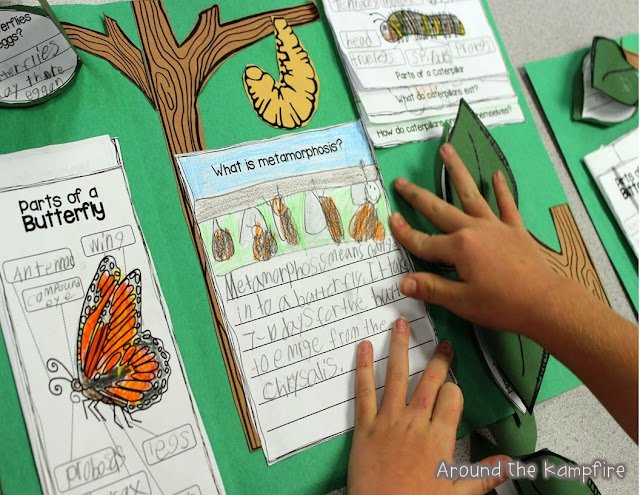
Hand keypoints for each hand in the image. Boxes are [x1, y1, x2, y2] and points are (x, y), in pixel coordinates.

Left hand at [347, 318, 507, 494]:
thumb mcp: (457, 493)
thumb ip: (484, 475)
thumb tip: (510, 464)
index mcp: (439, 436)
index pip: (453, 397)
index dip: (454, 389)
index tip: (453, 387)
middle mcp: (415, 422)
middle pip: (430, 380)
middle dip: (439, 360)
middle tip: (443, 344)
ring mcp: (389, 420)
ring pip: (397, 375)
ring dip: (400, 347)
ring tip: (401, 325)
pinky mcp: (365, 425)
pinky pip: (364, 390)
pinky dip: (363, 367)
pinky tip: (364, 348)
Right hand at [391, 143, 562, 336]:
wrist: (545, 302)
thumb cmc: (501, 305)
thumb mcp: (461, 301)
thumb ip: (431, 288)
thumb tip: (402, 282)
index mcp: (458, 248)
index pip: (424, 241)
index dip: (405, 233)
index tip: (391, 219)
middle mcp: (473, 230)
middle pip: (439, 210)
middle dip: (417, 196)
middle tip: (401, 181)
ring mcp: (495, 226)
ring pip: (470, 194)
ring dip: (457, 171)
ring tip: (447, 149)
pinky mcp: (515, 229)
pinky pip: (506, 204)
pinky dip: (501, 189)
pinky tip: (496, 174)